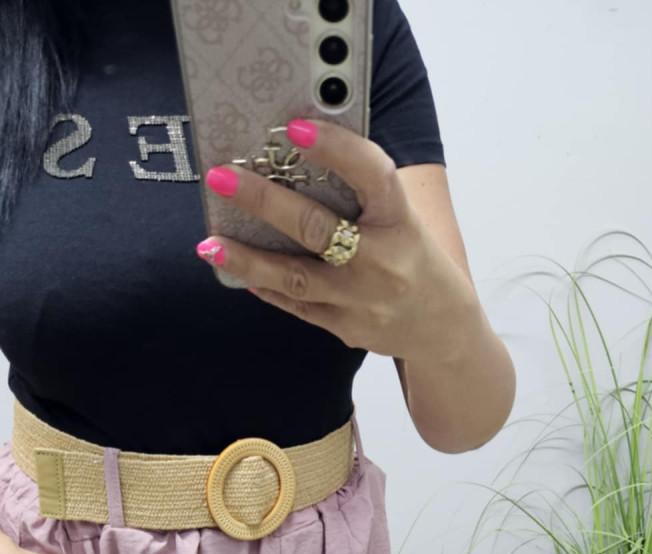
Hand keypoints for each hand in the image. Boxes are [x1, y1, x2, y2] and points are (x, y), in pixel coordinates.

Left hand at [196, 117, 478, 365]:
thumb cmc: (416, 257)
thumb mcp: (404, 217)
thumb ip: (362, 191)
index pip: (372, 176)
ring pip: (295, 277)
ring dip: (248, 258)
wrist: (442, 328)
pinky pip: (296, 305)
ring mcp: (361, 300)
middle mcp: (382, 262)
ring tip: (210, 243)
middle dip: (265, 201)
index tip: (295, 127)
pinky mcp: (344, 327)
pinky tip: (237, 269)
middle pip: (316, 229)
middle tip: (222, 178)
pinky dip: (266, 286)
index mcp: (402, 222)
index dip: (336, 149)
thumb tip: (297, 153)